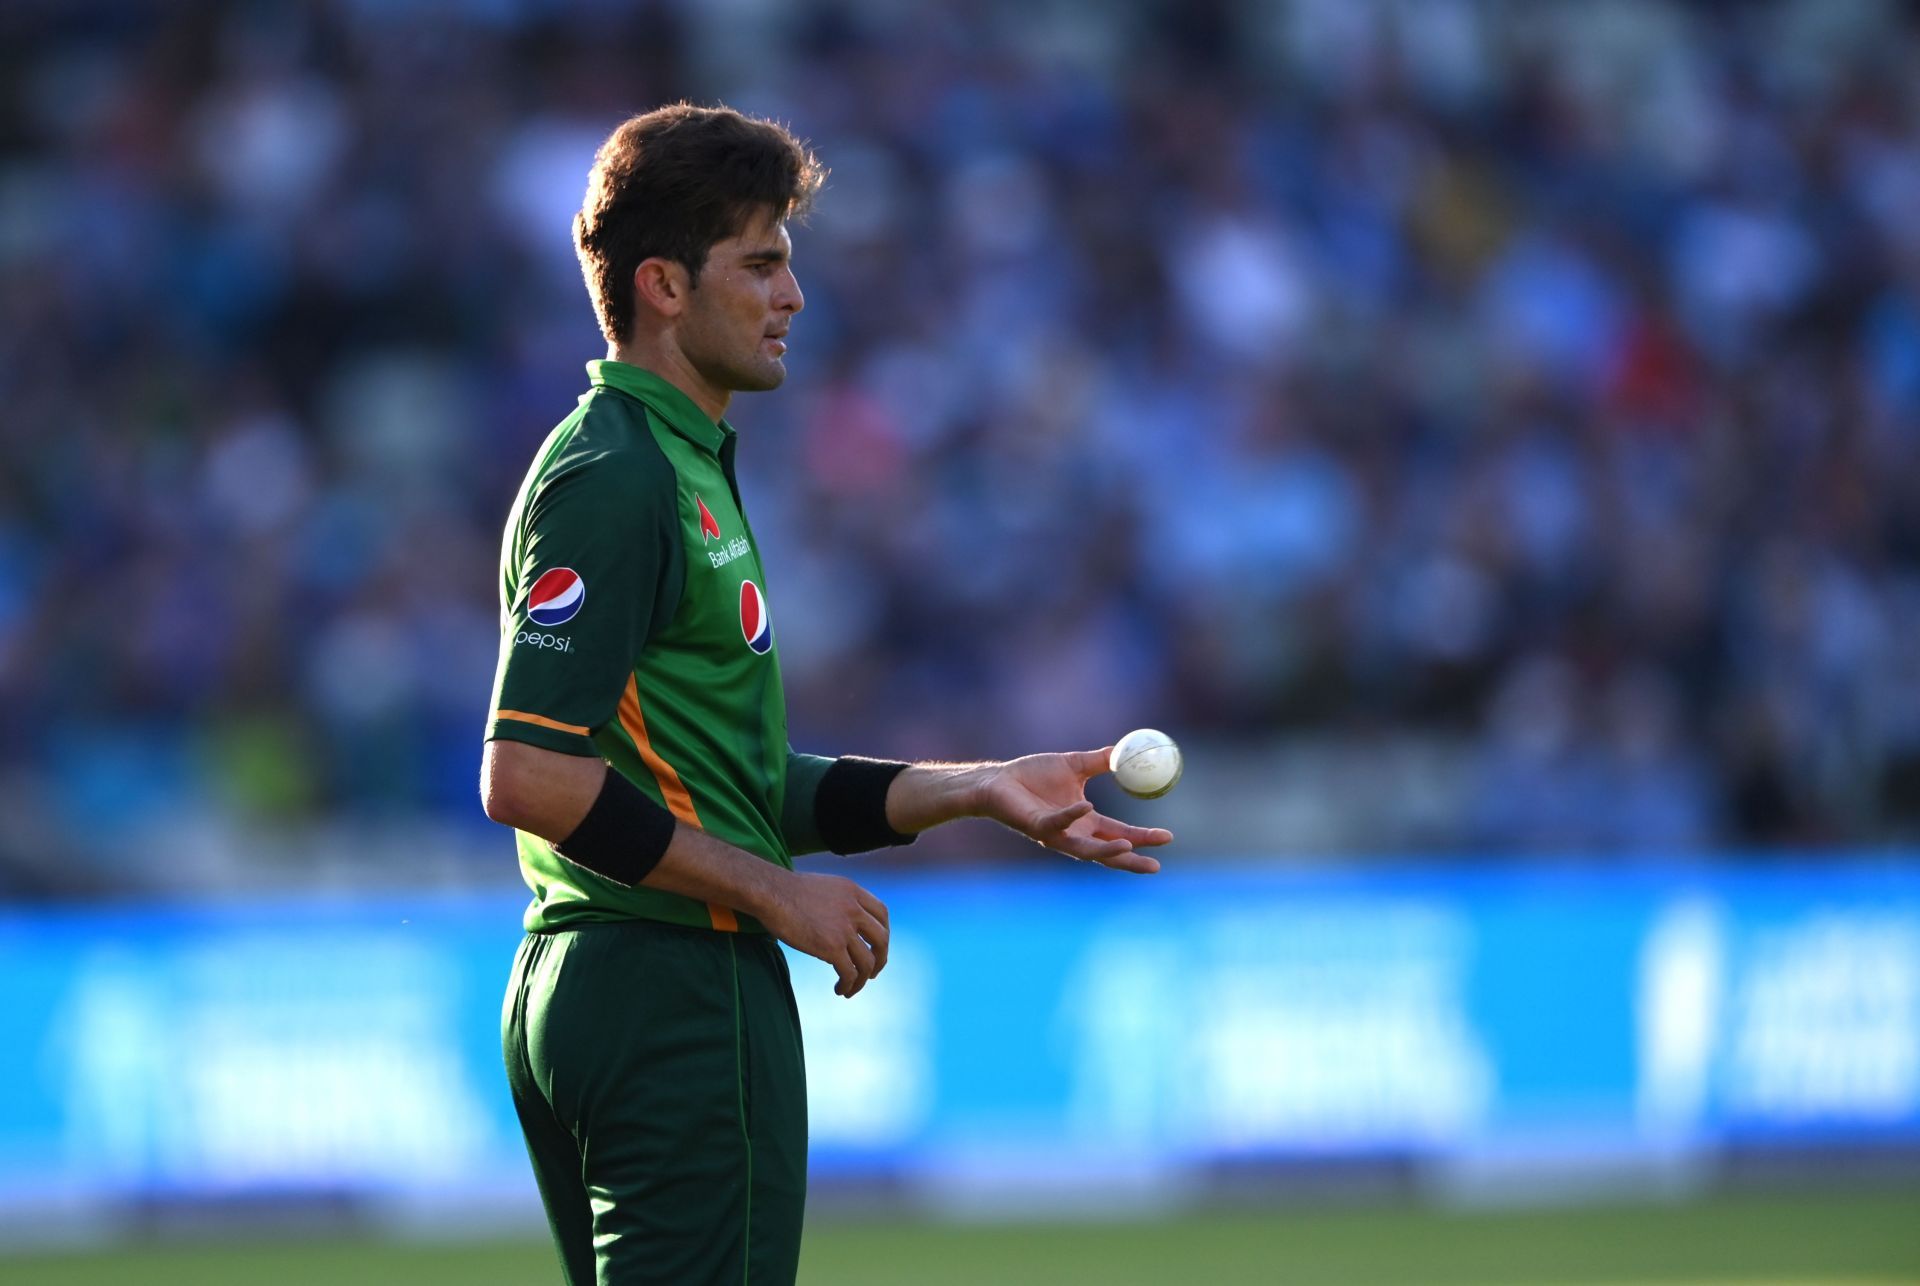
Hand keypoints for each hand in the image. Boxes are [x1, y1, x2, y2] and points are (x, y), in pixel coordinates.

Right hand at [758, 869, 889, 996]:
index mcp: (853, 892)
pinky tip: (840, 989)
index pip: (881, 914)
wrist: (771, 893)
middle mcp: (854, 909)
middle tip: (872, 972)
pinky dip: (849, 985)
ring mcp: (845, 929)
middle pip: (882, 939)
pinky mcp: (832, 947)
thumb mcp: (824, 887)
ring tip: (851, 987)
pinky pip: (850, 973)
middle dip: (880, 959)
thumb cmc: (787, 891)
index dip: (883, 932)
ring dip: (863, 979)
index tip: (876, 945)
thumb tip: (840, 922)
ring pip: (867, 961)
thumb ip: (839, 902)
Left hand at [971, 747, 1171, 873]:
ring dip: (1106, 850)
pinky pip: (1057, 823)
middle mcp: (1073, 834)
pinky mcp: (1036, 826)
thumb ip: (1101, 760)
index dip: (1142, 839)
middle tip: (1156, 864)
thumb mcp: (1075, 765)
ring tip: (1128, 846)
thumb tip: (1128, 750)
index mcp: (1086, 822)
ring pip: (1084, 850)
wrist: (999, 779)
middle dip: (1132, 858)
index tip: (1168, 838)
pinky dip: (1071, 816)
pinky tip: (1087, 806)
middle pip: (1108, 853)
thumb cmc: (1033, 776)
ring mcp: (1055, 833)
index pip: (1120, 835)